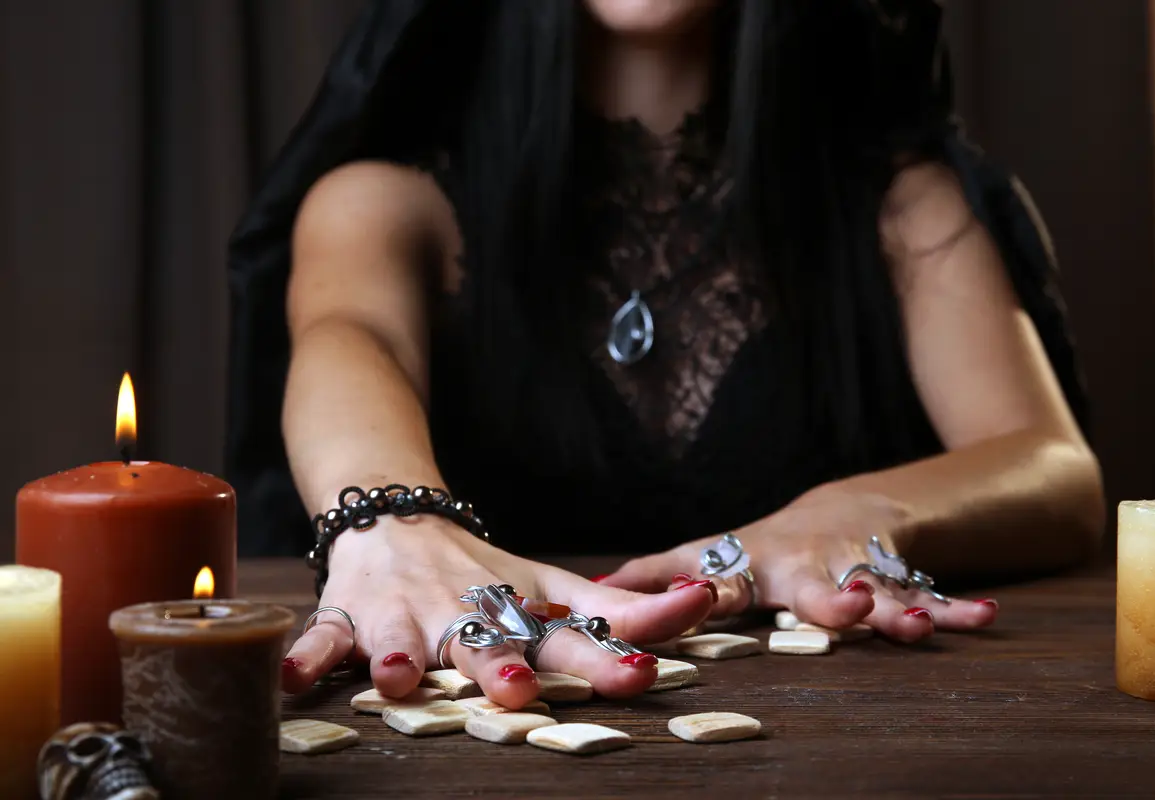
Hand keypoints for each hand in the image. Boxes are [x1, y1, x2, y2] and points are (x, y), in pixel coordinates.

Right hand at [282, 516, 714, 705]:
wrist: (395, 518)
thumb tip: (703, 602)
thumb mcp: (548, 585)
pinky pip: (325, 639)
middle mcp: (461, 613)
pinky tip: (295, 675)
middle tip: (519, 689)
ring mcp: (402, 615)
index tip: (643, 670)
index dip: (607, 652)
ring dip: (403, 657)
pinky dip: (308, 654)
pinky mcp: (347, 616)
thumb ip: (617, 608)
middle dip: (499, 664)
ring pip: (402, 639)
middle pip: (484, 641)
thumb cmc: (481, 570)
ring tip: (403, 678)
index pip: (569, 633)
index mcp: (514, 611)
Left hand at [600, 488, 997, 642]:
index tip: (694, 603)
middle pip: (814, 587)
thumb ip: (656, 574)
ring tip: (920, 625)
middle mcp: (804, 568)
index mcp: (753, 568)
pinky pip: (929, 595)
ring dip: (899, 607)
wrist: (842, 512)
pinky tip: (986, 618)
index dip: (703, 595)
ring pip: (878, 591)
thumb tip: (596, 589)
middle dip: (830, 599)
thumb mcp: (708, 554)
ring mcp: (855, 572)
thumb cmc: (762, 548)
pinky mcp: (897, 578)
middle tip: (848, 608)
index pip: (723, 584)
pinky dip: (956, 607)